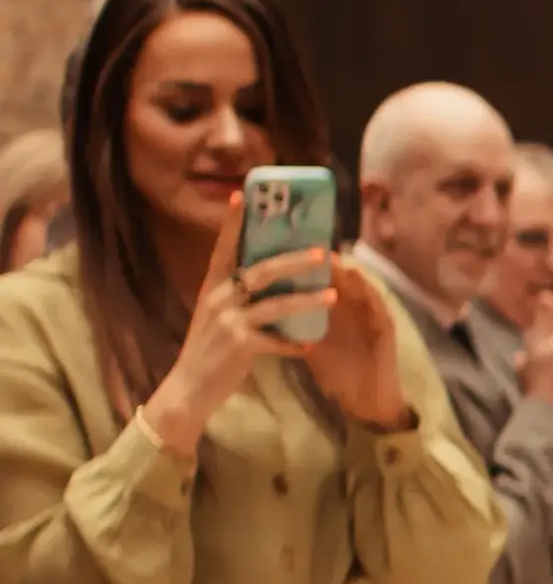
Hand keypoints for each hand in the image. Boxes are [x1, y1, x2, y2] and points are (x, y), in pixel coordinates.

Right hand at [143, 201, 338, 456]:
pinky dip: (293, 344)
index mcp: (212, 286)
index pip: (224, 248)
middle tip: (322, 251)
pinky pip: (275, 341)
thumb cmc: (208, 349)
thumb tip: (268, 275)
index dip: (233, 223)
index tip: (242, 196)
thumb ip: (235, 295)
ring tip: (332, 295)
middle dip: (294, 260)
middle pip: (261, 270)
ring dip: (306, 299)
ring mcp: (228, 321)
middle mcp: (218, 298)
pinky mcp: (239, 345)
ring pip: (275, 303)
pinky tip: (309, 346)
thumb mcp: (216, 315)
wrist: (189, 388)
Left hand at [298, 250, 411, 429]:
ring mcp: (371, 317)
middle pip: (339, 276)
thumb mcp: (309, 344)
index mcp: (333, 310)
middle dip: (322, 259)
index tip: (282, 246)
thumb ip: (291, 324)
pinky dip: (369, 292)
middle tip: (302, 240)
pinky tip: (358, 281)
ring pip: (360, 286)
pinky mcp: (387, 331)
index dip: (302, 262)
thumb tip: (259, 306)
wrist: (366, 404)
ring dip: (346, 270)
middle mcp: (353, 308)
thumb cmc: (338, 374)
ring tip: (330, 255)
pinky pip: (379, 307)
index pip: (318, 279)